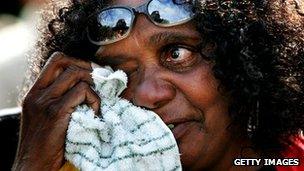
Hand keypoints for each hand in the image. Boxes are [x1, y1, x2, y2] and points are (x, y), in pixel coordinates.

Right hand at [12, 52, 99, 170]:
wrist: (33, 166)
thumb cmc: (45, 144)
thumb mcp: (45, 116)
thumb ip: (57, 99)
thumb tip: (84, 85)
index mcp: (34, 93)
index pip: (55, 61)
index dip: (77, 62)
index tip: (92, 72)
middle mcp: (37, 94)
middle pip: (66, 63)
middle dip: (89, 69)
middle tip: (102, 81)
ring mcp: (45, 102)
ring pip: (76, 75)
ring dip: (93, 86)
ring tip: (97, 103)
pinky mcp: (56, 112)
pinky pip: (82, 92)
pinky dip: (94, 100)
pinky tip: (95, 113)